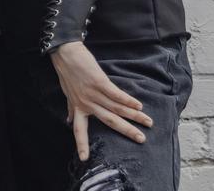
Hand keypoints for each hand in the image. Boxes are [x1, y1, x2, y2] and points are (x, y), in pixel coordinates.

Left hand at [49, 42, 152, 160]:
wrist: (65, 54)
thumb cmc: (67, 73)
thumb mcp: (67, 94)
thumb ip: (71, 109)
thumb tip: (68, 122)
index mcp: (79, 108)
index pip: (80, 131)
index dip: (82, 144)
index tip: (84, 159)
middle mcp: (87, 103)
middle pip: (109, 121)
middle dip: (126, 131)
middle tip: (141, 139)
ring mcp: (93, 93)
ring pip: (117, 108)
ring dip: (134, 115)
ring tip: (147, 122)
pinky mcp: (99, 81)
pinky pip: (116, 94)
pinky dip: (128, 100)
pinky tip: (139, 105)